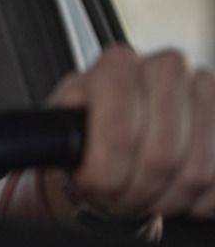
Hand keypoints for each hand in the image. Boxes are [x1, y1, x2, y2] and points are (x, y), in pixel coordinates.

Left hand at [47, 44, 214, 219]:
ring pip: (198, 170)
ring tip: (144, 195)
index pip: (120, 131)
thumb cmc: (88, 133)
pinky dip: (198, 199)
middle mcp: (165, 67)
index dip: (107, 170)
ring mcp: (203, 88)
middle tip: (118, 196)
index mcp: (117, 63)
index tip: (92, 184)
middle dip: (138, 189)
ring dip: (168, 197)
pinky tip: (173, 190)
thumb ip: (62, 125)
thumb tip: (64, 132)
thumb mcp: (62, 125)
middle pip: (163, 155)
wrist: (118, 137)